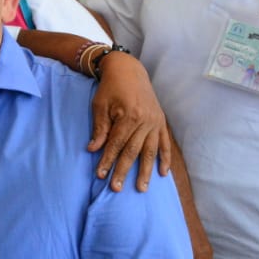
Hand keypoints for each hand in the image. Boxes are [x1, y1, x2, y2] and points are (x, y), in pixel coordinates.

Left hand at [88, 52, 171, 190]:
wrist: (128, 70)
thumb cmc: (110, 87)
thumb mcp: (100, 105)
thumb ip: (100, 128)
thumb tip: (93, 149)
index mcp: (129, 116)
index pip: (116, 144)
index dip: (107, 160)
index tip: (100, 175)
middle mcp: (145, 121)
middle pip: (133, 151)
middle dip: (124, 171)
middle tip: (116, 188)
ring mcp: (155, 122)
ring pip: (151, 151)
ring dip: (146, 171)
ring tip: (142, 188)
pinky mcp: (161, 121)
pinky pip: (165, 143)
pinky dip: (164, 158)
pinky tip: (162, 172)